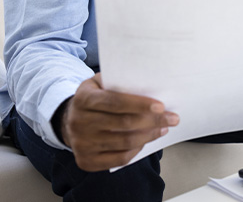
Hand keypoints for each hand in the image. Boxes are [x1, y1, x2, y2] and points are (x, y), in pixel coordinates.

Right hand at [58, 73, 178, 171]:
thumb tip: (149, 84)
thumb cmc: (94, 98)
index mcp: (84, 99)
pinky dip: (137, 150)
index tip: (161, 106)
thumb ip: (119, 81)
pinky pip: (119, 159)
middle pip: (124, 123)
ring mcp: (81, 144)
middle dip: (153, 121)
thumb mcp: (100, 82)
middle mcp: (79, 122)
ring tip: (163, 128)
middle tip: (173, 118)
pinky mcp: (86, 161)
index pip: (115, 102)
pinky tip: (146, 141)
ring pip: (125, 142)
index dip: (140, 104)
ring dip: (149, 135)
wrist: (69, 120)